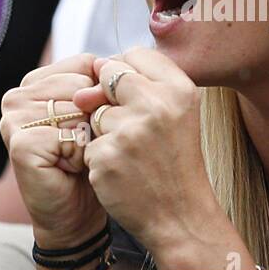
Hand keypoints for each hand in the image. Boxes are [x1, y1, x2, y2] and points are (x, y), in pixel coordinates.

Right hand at [0, 54, 102, 249]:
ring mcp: (14, 118)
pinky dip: (81, 154)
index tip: (98, 122)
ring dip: (91, 136)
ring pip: (78, 108)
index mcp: (38, 80)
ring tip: (79, 154)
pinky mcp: (19, 143)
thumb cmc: (91, 161)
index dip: (106, 94)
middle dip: (98, 116)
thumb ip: (102, 85)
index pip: (87, 63)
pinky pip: (69, 135)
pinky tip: (72, 167)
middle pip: (83, 84)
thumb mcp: (99, 113)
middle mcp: (19, 94)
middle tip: (87, 143)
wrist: (77, 212)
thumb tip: (112, 64)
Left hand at [72, 49, 253, 269]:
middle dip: (111, 99)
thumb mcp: (176, 113)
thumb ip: (141, 84)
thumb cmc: (175, 161)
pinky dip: (99, 158)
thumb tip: (92, 70)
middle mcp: (157, 104)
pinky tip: (122, 173)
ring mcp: (130, 131)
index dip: (126, 73)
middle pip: (109, 75)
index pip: (134, 54)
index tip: (136, 98)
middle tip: (135, 130)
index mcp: (179, 89)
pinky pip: (88, 142)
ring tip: (132, 155)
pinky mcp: (107, 156)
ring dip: (104, 131)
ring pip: (95, 111)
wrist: (180, 216)